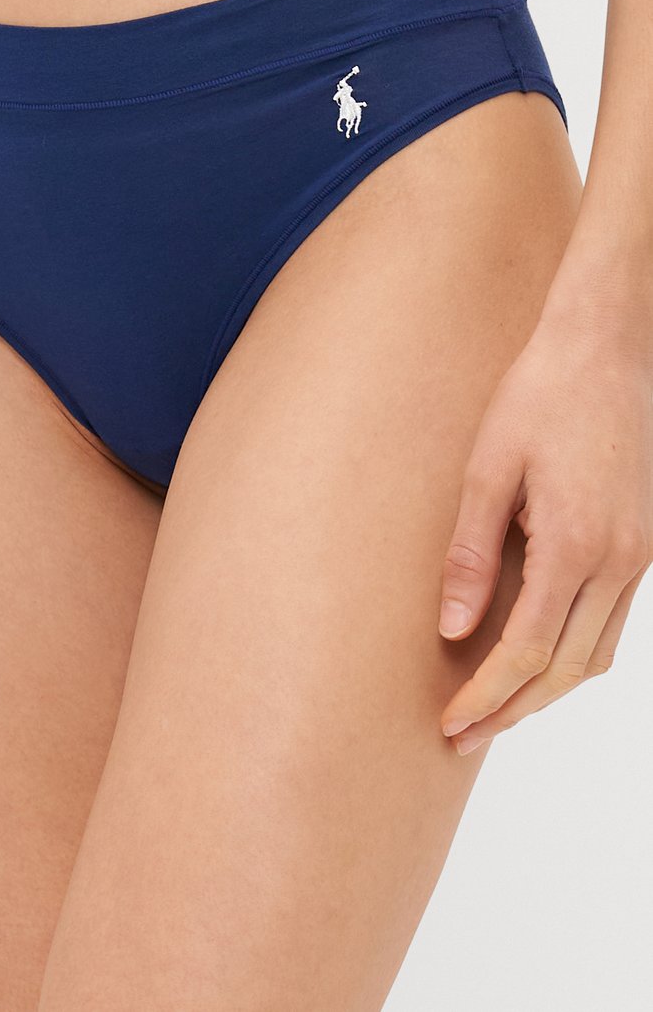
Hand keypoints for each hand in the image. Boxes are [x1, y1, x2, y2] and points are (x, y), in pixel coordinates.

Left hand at [437, 301, 651, 755]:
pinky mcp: (644, 543)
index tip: (449, 724)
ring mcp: (640, 556)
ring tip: (495, 708)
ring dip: (545, 691)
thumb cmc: (540, 396)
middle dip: (512, 710)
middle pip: (565, 670)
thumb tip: (450, 629)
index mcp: (575, 547)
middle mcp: (619, 562)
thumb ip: (469, 555)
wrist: (606, 347)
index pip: (526, 653)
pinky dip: (573, 654)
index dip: (486, 697)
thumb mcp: (487, 470)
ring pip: (595, 655)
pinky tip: (538, 657)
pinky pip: (613, 623)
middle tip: (462, 736)